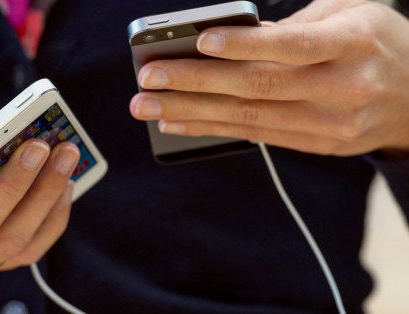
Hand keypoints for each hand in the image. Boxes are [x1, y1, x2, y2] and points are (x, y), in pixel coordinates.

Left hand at [130, 0, 408, 155]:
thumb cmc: (374, 41)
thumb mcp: (350, 12)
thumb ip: (295, 24)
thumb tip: (230, 35)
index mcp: (353, 42)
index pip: (294, 45)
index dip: (246, 44)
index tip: (201, 40)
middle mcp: (342, 86)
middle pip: (258, 85)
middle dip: (196, 81)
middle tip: (148, 77)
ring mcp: (329, 123)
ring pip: (249, 116)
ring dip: (190, 111)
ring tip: (147, 106)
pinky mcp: (315, 144)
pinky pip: (256, 136)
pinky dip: (211, 129)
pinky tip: (177, 123)